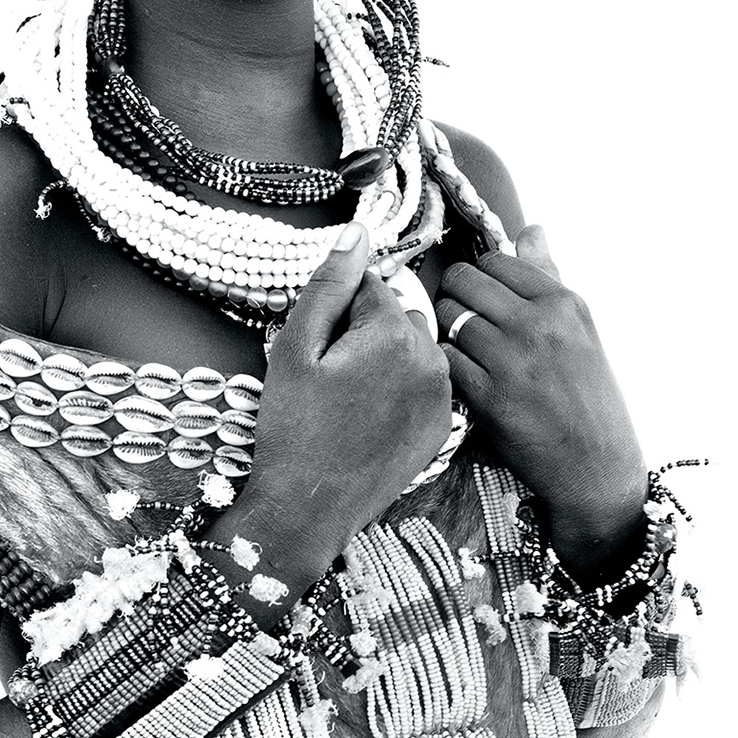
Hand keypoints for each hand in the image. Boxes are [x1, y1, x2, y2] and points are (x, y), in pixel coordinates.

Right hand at [232, 229, 454, 583]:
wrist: (311, 506)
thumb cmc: (294, 428)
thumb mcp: (297, 348)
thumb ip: (330, 284)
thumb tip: (357, 231)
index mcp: (394, 333)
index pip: (369, 288)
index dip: (336, 312)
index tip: (320, 348)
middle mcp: (431, 359)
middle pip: (395, 316)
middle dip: (364, 332)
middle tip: (331, 376)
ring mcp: (443, 395)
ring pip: (412, 349)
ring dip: (385, 359)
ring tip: (351, 398)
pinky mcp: (442, 426)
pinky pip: (424, 385)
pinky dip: (401, 390)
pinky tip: (370, 417)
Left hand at [436, 227, 646, 580]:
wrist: (595, 465)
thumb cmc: (588, 396)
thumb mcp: (581, 329)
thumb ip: (549, 277)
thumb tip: (531, 230)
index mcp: (562, 302)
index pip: (495, 260)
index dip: (478, 276)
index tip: (479, 295)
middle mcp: (537, 324)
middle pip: (463, 281)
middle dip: (454, 296)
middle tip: (461, 320)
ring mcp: (511, 360)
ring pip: (447, 317)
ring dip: (445, 331)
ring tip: (461, 350)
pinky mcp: (489, 397)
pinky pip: (445, 360)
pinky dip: (445, 365)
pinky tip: (460, 376)